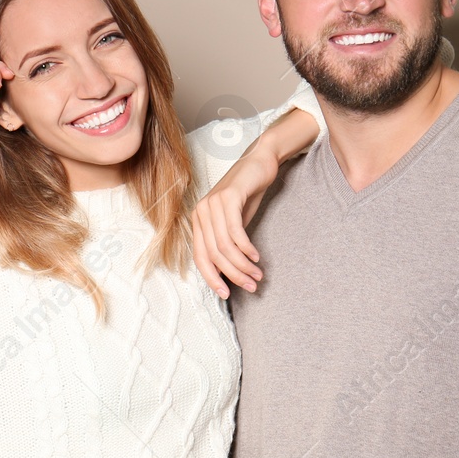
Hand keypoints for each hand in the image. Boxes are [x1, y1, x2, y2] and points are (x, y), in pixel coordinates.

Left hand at [190, 107, 318, 298]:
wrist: (260, 162)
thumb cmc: (247, 194)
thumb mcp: (234, 223)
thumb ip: (227, 245)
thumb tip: (228, 273)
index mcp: (198, 221)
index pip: (200, 258)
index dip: (212, 278)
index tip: (226, 295)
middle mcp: (201, 212)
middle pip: (213, 255)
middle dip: (232, 275)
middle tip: (250, 286)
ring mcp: (212, 203)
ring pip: (224, 246)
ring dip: (242, 264)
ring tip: (257, 274)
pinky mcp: (228, 197)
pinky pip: (234, 231)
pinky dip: (246, 248)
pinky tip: (256, 256)